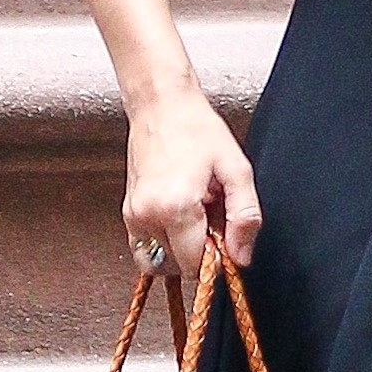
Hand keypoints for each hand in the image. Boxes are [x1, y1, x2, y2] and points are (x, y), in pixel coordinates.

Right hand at [122, 81, 260, 280]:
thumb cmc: (197, 130)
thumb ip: (244, 216)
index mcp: (176, 207)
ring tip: (195, 216)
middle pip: (178, 266)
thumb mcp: (236, 169)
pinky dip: (165, 244)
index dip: (217, 258)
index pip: (196, 264)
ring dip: (181, 248)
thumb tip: (241, 256)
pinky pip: (145, 249)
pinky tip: (179, 218)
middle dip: (200, 251)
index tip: (225, 237)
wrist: (161, 105)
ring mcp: (133, 216)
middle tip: (211, 217)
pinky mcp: (127, 213)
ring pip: (161, 260)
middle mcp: (148, 216)